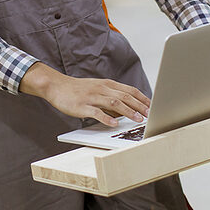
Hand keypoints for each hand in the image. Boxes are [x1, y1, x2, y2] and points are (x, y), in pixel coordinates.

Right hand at [20, 62, 149, 126]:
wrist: (57, 86)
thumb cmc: (78, 90)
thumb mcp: (98, 89)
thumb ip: (112, 97)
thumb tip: (127, 108)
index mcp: (107, 84)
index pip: (130, 91)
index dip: (143, 99)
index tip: (153, 107)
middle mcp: (102, 89)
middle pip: (125, 96)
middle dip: (140, 106)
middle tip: (150, 114)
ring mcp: (92, 97)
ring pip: (114, 103)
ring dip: (128, 112)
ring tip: (138, 119)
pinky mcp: (82, 106)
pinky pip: (96, 112)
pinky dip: (106, 118)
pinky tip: (114, 124)